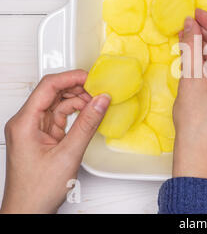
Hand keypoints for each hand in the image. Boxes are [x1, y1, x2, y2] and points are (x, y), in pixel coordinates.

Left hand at [0, 70, 110, 213]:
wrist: (28, 211)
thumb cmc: (37, 190)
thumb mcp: (68, 154)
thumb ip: (87, 125)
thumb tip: (101, 101)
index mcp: (24, 122)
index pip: (48, 87)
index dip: (71, 78)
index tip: (91, 77)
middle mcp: (26, 123)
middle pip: (53, 93)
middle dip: (77, 89)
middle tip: (99, 91)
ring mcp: (34, 130)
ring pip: (58, 105)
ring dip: (78, 102)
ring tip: (97, 104)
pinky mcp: (42, 137)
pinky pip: (60, 118)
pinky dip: (76, 115)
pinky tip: (89, 115)